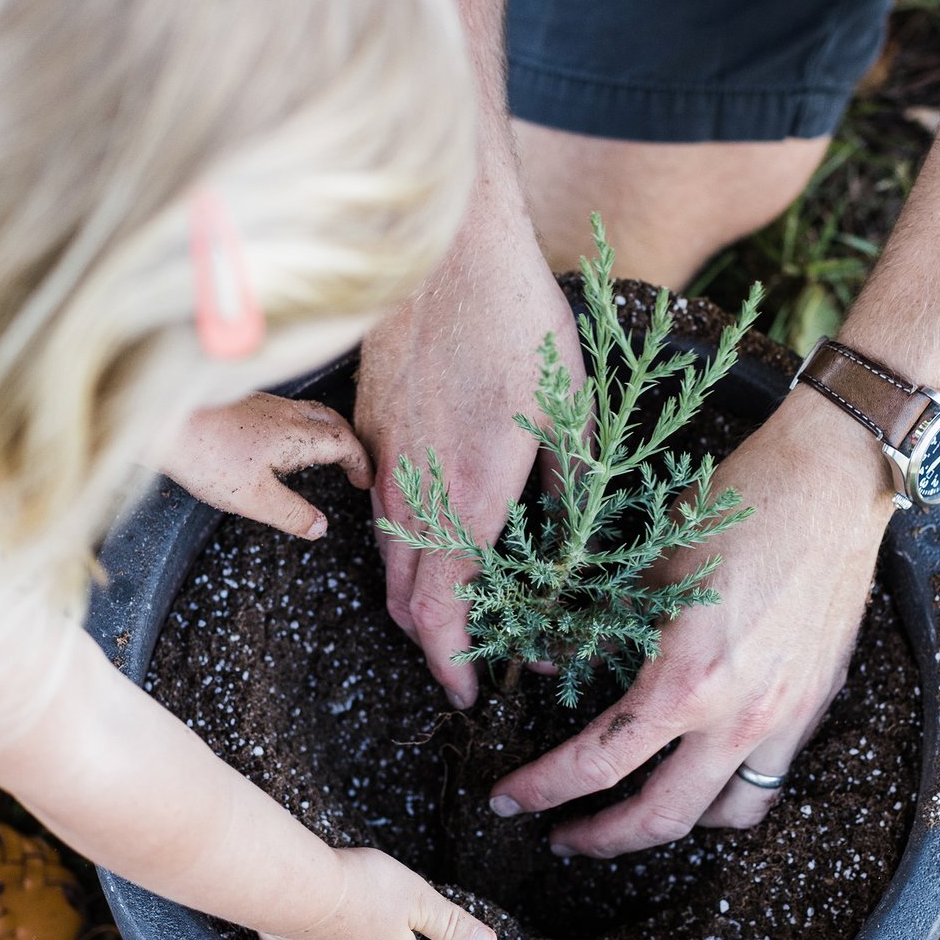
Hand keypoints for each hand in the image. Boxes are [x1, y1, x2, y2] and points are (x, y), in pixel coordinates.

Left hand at [165, 394, 369, 538]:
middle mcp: (284, 413)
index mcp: (296, 435)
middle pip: (330, 420)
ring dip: (324, 430)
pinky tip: (279, 442)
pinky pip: (284, 410)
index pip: (342, 442)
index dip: (359, 461)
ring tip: (322, 452)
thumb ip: (291, 513)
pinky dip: (298, 424)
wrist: (160, 419)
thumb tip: (321, 526)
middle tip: (352, 463)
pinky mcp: (240, 402)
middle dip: (348, 441)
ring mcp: (261, 404)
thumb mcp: (254, 499)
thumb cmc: (207, 457)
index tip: (364, 479)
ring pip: (307, 411)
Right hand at [357, 181, 579, 705]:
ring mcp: (380, 460)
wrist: (444, 247)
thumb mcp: (573, 415)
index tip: (475, 692)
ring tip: (466, 601)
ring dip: (420, 595)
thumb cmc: (517, 323)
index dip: (455, 666)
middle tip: (474, 661)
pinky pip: (379, 507)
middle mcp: (411, 494)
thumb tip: (571, 557)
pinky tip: (444, 520)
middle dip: (436, 647)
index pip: (443, 617)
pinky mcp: (366, 426)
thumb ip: (569, 495)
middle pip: (404, 603)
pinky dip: (405, 539)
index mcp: (467, 502)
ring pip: (388, 557)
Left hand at [488, 390, 894, 855]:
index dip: (542, 790)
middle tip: (561, 836)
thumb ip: (601, 630)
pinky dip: (729, 793)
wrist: (830, 484)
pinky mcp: (814, 707)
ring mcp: (784, 718)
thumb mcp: (650, 567)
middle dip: (601, 838)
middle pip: (660, 818)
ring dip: (673, 823)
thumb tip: (552, 669)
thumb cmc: (737, 507)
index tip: (508, 800)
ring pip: (724, 814)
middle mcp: (737, 715)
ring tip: (634, 814)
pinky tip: (701, 774)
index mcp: (684, 679)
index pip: (597, 763)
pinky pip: (768, 779)